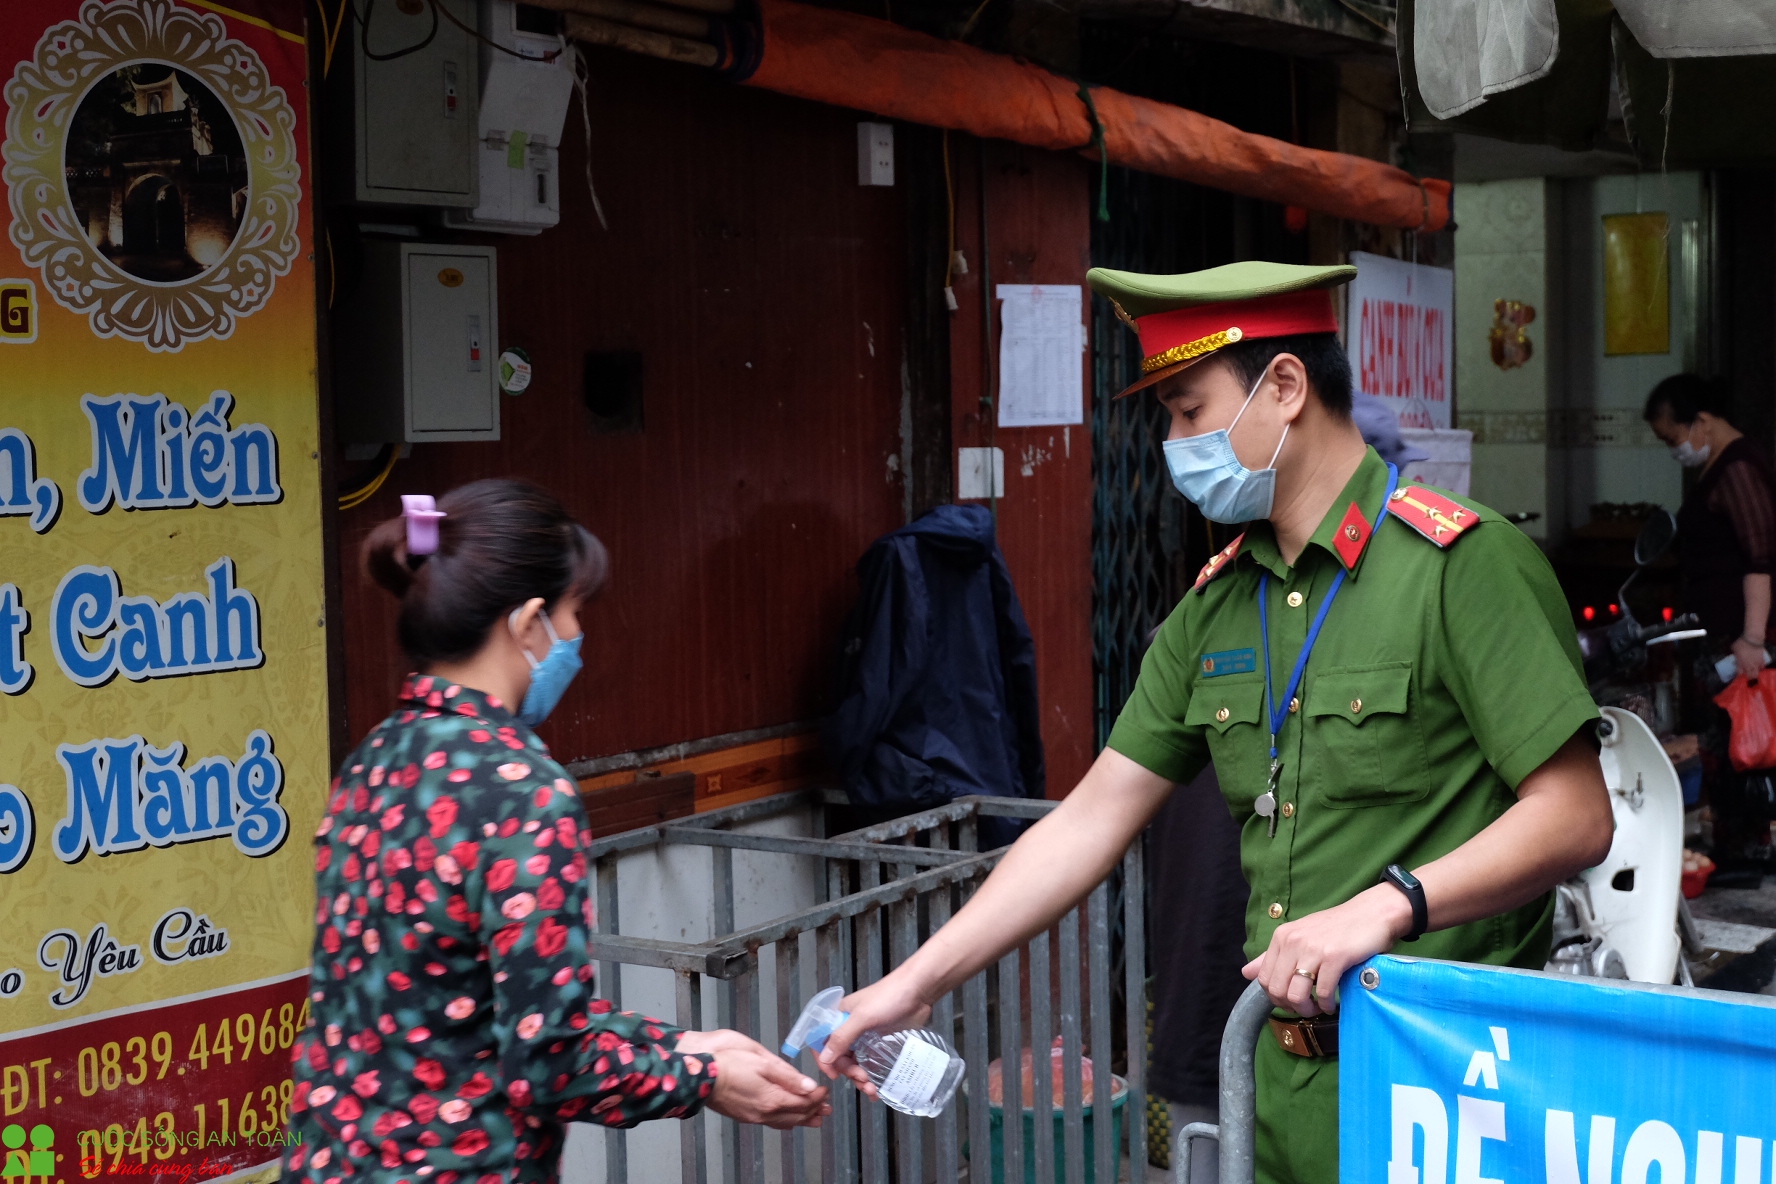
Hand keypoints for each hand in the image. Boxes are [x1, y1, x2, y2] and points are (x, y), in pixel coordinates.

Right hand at [674, 1029, 831, 1128]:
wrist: (699, 1076)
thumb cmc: (727, 1063)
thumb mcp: (762, 1061)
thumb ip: (787, 1075)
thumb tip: (809, 1086)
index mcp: (772, 1098)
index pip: (804, 1102)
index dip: (818, 1096)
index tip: (825, 1089)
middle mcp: (764, 1112)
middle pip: (797, 1116)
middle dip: (815, 1111)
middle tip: (827, 1107)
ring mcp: (754, 1117)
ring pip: (785, 1123)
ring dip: (802, 1120)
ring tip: (815, 1118)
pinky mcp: (744, 1116)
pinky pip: (772, 1123)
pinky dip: (786, 1121)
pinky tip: (787, 1119)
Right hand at [814, 972, 933, 1096]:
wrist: (920, 991)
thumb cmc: (889, 996)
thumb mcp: (862, 1017)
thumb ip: (842, 1037)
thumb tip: (824, 1058)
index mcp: (840, 1017)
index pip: (822, 1041)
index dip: (824, 1059)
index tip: (834, 1075)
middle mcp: (850, 1028)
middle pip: (840, 1057)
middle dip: (849, 1072)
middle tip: (862, 1079)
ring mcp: (867, 1038)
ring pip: (856, 1064)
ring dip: (861, 1079)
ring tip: (873, 1089)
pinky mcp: (882, 1045)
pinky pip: (873, 1065)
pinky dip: (874, 1079)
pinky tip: (879, 1090)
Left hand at [1241, 884, 1411, 1016]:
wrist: (1372, 913)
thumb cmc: (1337, 928)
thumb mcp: (1300, 937)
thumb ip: (1272, 956)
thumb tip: (1246, 973)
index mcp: (1282, 937)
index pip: (1264, 979)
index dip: (1275, 998)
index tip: (1290, 1001)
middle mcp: (1293, 941)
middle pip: (1277, 990)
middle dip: (1291, 1007)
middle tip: (1306, 1009)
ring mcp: (1313, 949)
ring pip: (1296, 994)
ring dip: (1307, 1009)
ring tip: (1318, 1007)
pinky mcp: (1335, 957)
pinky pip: (1323, 992)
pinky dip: (1326, 1004)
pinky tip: (1332, 1002)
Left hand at [1734, 636, 1767, 681]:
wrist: (1752, 639)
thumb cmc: (1741, 643)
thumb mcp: (1733, 649)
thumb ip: (1734, 654)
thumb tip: (1734, 655)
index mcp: (1740, 664)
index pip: (1739, 674)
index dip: (1738, 678)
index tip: (1737, 679)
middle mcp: (1748, 666)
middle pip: (1749, 676)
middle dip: (1747, 679)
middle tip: (1746, 679)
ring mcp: (1756, 664)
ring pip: (1756, 674)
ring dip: (1754, 676)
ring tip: (1752, 676)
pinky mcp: (1762, 660)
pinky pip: (1762, 668)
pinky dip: (1760, 670)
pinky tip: (1759, 669)